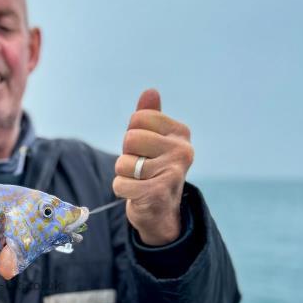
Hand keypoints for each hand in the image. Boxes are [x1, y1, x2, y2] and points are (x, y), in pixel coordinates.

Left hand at [113, 89, 193, 245]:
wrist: (162, 211)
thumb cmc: (153, 170)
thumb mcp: (152, 141)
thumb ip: (150, 116)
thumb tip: (150, 91)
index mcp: (181, 133)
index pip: (138, 118)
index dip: (133, 134)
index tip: (145, 149)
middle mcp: (182, 151)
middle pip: (130, 139)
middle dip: (127, 154)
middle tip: (140, 168)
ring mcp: (172, 172)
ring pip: (124, 163)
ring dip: (123, 174)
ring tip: (139, 181)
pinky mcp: (157, 192)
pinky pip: (120, 184)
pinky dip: (122, 190)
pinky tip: (137, 194)